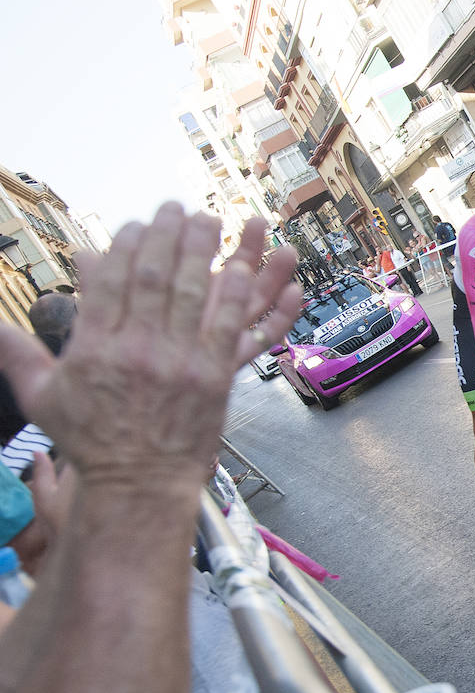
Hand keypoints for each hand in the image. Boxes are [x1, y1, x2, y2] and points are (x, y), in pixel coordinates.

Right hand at [0, 205, 301, 485]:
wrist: (138, 484)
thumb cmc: (91, 441)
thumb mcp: (43, 398)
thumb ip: (17, 353)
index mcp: (94, 349)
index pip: (108, 280)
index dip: (122, 244)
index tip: (133, 225)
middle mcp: (136, 350)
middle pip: (151, 276)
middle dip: (163, 234)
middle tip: (173, 208)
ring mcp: (177, 363)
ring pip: (189, 293)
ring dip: (199, 250)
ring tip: (206, 220)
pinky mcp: (212, 378)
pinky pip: (224, 326)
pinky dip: (231, 294)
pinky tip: (236, 266)